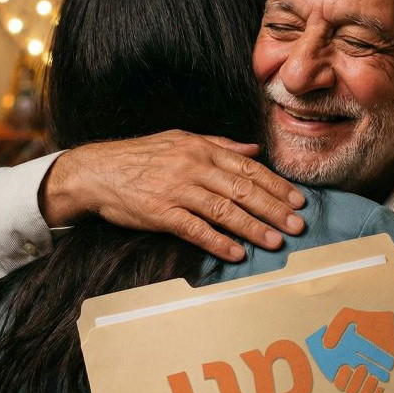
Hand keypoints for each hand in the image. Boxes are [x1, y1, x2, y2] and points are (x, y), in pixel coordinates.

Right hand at [41, 130, 305, 261]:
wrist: (95, 171)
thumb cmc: (139, 156)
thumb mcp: (180, 139)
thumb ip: (219, 144)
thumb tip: (254, 150)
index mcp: (201, 148)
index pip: (248, 168)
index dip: (276, 185)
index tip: (297, 200)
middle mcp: (193, 167)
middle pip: (243, 190)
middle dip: (274, 209)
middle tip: (298, 225)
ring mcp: (177, 190)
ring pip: (225, 210)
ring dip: (253, 228)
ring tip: (275, 241)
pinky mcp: (161, 213)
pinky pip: (195, 229)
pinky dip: (218, 242)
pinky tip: (237, 253)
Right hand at [306, 308, 393, 392]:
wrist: (383, 319)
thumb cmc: (362, 319)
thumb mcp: (347, 317)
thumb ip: (336, 328)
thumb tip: (327, 345)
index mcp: (339, 360)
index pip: (336, 379)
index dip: (341, 377)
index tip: (346, 366)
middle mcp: (351, 371)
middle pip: (349, 389)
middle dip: (355, 381)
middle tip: (362, 367)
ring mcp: (365, 376)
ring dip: (366, 388)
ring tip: (373, 376)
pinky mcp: (378, 377)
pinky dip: (376, 392)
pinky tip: (379, 382)